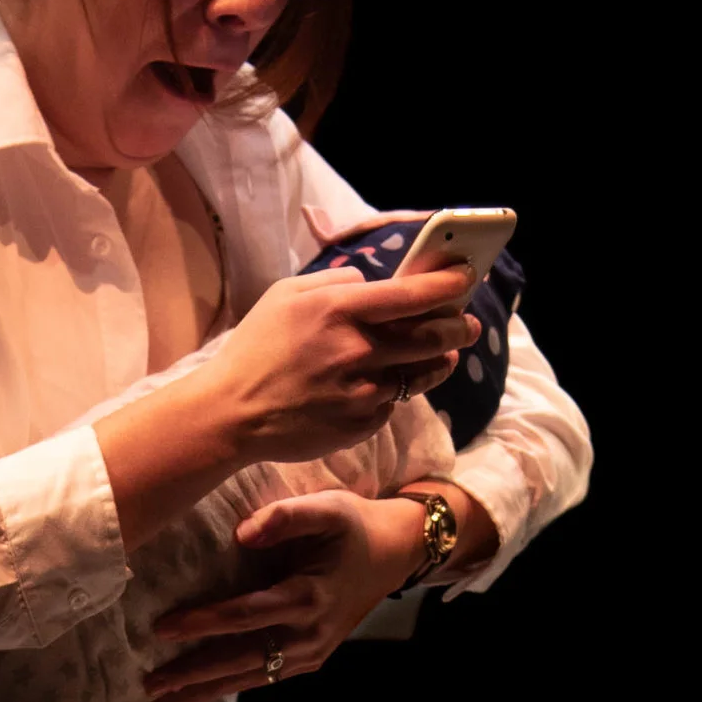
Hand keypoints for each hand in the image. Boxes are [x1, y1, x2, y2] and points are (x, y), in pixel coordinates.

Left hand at [143, 488, 427, 701]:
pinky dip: (229, 687)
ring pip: (250, 678)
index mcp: (307, 597)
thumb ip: (286, 516)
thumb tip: (242, 533)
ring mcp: (311, 653)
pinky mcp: (311, 660)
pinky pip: (264, 678)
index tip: (161, 629)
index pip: (244, 616)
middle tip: (150, 688)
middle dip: (193, 675)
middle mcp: (308, 635)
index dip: (202, 623)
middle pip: (241, 660)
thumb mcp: (327, 508)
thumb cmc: (354, 526)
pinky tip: (198, 694)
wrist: (395, 553)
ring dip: (205, 691)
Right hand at [201, 266, 478, 466]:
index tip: (466, 278)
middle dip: (457, 327)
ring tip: (447, 354)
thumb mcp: (284, 295)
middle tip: (468, 323)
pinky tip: (388, 386)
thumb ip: (333, 282)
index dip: (447, 285)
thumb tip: (370, 281)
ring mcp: (362, 391)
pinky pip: (391, 403)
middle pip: (429, 336)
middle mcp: (357, 350)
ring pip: (419, 374)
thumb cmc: (255, 349)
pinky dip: (395, 392)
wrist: (233, 413)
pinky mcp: (360, 424)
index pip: (411, 295)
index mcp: (339, 310)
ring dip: (440, 361)